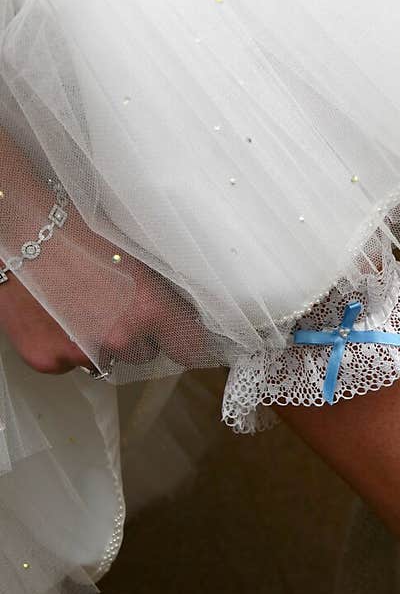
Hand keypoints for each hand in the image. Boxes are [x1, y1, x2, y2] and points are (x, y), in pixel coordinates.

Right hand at [0, 245, 211, 375]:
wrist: (17, 231)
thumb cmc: (73, 232)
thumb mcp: (132, 257)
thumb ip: (156, 292)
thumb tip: (174, 309)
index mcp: (149, 308)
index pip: (188, 347)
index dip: (183, 339)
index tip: (180, 336)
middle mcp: (119, 337)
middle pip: (144, 355)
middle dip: (135, 336)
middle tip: (113, 306)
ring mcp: (82, 353)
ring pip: (104, 361)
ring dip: (98, 343)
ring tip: (78, 306)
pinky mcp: (48, 360)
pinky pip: (68, 362)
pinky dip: (64, 345)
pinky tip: (54, 315)